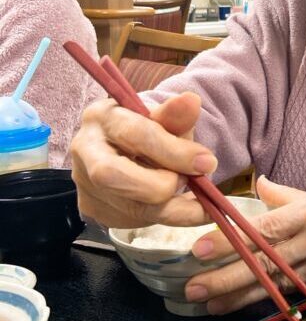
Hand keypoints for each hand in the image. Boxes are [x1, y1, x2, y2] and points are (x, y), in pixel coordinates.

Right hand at [71, 92, 218, 227]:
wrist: (136, 151)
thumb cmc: (151, 131)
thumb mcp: (166, 120)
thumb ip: (177, 115)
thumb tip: (191, 100)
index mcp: (102, 116)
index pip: (134, 134)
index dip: (173, 151)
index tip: (207, 162)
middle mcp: (84, 149)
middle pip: (112, 175)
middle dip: (161, 185)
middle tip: (189, 181)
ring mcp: (84, 182)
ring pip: (128, 205)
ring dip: (172, 206)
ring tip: (192, 195)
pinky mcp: (93, 208)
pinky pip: (134, 220)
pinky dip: (168, 216)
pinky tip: (184, 207)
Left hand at [185, 176, 305, 313]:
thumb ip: (290, 196)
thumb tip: (258, 185)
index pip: (268, 230)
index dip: (233, 242)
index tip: (201, 250)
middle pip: (267, 264)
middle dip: (226, 279)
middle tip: (192, 288)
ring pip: (277, 285)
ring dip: (239, 296)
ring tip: (207, 303)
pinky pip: (295, 293)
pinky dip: (267, 299)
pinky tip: (242, 304)